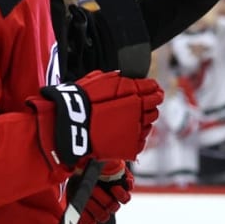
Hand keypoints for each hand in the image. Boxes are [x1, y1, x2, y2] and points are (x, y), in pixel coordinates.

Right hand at [29, 71, 163, 168]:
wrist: (70, 125)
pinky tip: (124, 132)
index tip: (154, 91)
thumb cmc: (79, 101)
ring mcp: (135, 130)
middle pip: (154, 109)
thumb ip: (116, 79)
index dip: (154, 91)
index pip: (154, 91)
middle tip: (139, 107)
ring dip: (142, 121)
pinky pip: (140, 140)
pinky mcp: (130, 146)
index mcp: (133, 93)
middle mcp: (138, 111)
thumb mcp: (98, 80)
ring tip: (128, 120)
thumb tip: (124, 77)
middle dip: (149, 107)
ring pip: (148, 125)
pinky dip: (135, 136)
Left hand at [80, 165, 133, 223]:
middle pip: (113, 207)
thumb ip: (114, 166)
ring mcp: (99, 211)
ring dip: (94, 206)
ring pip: (103, 217)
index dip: (120, 194)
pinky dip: (86, 217)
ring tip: (85, 196)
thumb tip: (121, 174)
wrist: (72, 173)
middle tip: (93, 187)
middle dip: (103, 197)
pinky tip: (81, 208)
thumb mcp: (100, 163)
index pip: (125, 199)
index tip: (114, 186)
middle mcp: (109, 203)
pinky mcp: (87, 218)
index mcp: (116, 192)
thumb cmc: (88, 168)